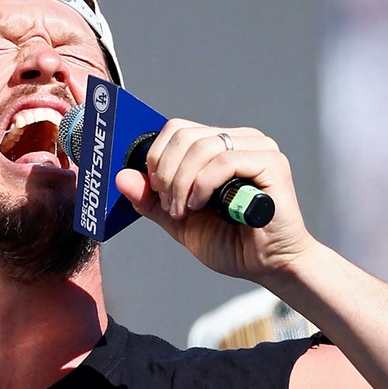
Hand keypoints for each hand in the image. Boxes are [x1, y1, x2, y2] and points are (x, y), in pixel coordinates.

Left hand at [114, 118, 315, 282]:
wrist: (268, 266)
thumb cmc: (229, 241)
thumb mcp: (178, 219)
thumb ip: (151, 199)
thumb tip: (122, 177)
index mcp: (218, 146)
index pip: (176, 129)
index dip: (157, 157)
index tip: (154, 190)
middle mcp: (239, 140)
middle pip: (184, 136)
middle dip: (166, 173)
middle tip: (169, 205)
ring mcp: (258, 148)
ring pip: (201, 146)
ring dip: (182, 182)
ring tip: (184, 210)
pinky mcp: (272, 163)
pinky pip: (225, 161)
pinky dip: (203, 184)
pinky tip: (201, 205)